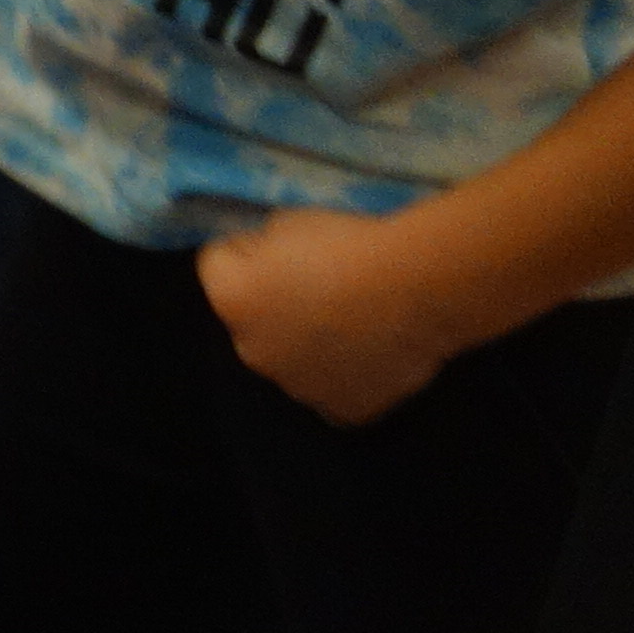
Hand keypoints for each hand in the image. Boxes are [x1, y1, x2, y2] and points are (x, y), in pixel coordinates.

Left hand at [195, 205, 457, 425]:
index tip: (279, 241)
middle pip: (252, 318)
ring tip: (354, 318)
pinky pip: (332, 391)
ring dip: (308, 341)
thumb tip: (264, 259)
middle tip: (321, 283)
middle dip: (274, 301)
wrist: (415, 288)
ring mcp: (298, 388)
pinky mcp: (342, 410)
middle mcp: (253, 352)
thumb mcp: (286, 222)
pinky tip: (369, 352)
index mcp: (231, 301)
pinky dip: (344, 374)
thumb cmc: (347, 244)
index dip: (247, 247)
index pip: (218, 263)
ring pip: (292, 359)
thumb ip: (262, 247)